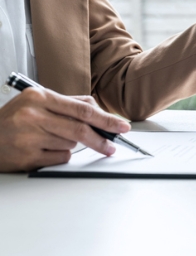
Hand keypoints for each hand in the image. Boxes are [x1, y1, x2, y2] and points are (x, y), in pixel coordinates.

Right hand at [0, 88, 130, 171]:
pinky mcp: (27, 157)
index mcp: (39, 97)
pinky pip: (60, 158)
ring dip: (71, 145)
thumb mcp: (36, 103)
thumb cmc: (12, 120)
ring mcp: (29, 137)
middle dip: (102, 139)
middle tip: (113, 145)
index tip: (122, 126)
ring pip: (71, 145)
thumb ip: (68, 104)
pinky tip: (44, 150)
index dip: (106, 119)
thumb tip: (97, 108)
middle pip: (81, 129)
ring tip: (50, 139)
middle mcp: (33, 115)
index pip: (83, 109)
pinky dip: (60, 156)